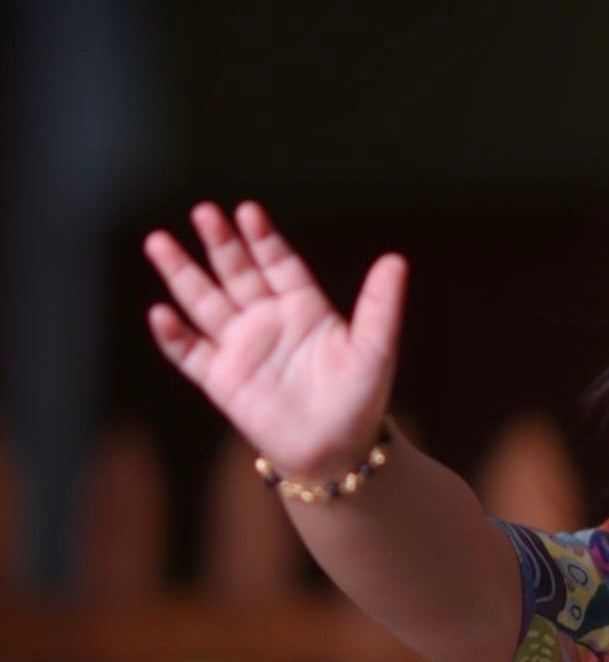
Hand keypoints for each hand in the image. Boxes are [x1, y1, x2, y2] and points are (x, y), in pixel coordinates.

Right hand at [144, 202, 407, 478]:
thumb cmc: (360, 399)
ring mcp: (241, 348)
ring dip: (182, 274)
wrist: (337, 451)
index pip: (278, 264)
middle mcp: (267, 320)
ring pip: (205, 302)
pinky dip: (175, 336)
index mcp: (303, 307)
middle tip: (203, 212)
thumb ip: (381, 304)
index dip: (262, 239)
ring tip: (158, 242)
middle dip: (219, 243)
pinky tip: (160, 313)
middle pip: (237, 273)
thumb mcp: (375, 348)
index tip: (247, 211)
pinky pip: (192, 354)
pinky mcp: (222, 380)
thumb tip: (397, 260)